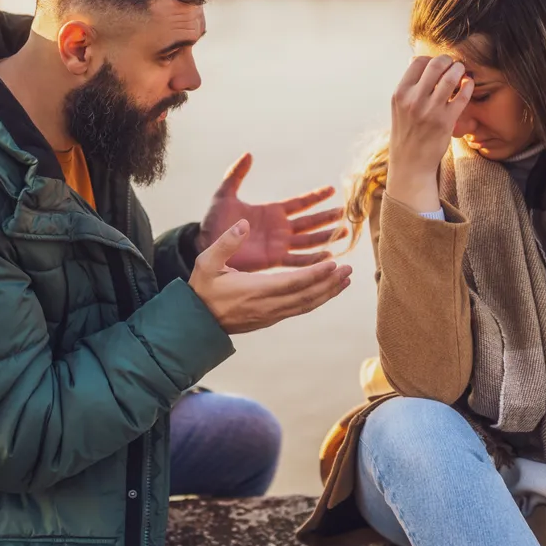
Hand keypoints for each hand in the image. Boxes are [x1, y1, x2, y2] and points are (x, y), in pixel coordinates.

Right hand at [189, 220, 352, 333]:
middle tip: (349, 270)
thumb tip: (243, 223)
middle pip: (307, 295)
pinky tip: (325, 291)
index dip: (316, 274)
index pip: (294, 282)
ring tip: (345, 280)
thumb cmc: (201, 289)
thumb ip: (226, 243)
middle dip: (330, 283)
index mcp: (256, 290)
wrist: (196, 322)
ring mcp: (271, 314)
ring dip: (328, 292)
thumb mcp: (206, 262)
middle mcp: (268, 305)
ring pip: (306, 304)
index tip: (334, 263)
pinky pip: (299, 308)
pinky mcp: (270, 318)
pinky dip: (316, 299)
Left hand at [196, 153, 344, 272]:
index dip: (315, 196)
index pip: (299, 203)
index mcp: (272, 211)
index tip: (331, 189)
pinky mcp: (274, 260)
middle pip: (310, 222)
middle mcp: (280, 228)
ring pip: (309, 240)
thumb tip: (248, 154)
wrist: (206, 245)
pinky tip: (328, 256)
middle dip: (327, 217)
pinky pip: (297, 260)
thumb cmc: (214, 221)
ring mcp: (279, 244)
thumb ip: (236, 175)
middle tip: (345, 212)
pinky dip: (313, 259)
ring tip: (344, 233)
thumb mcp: (225, 194)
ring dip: (326, 237)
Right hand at [387, 54, 472, 212]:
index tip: (439, 65)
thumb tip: (416, 60)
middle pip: (435, 64)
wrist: (410, 164)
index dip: (431, 59)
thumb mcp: (399, 107)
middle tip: (454, 65)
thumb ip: (409, 86)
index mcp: (400, 94)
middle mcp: (413, 100)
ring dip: (460, 70)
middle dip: (448, 61)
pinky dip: (468, 85)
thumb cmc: (407, 133)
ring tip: (462, 72)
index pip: (418, 62)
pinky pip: (462, 95)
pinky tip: (468, 84)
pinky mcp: (446, 121)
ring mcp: (430, 110)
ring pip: (450, 77)